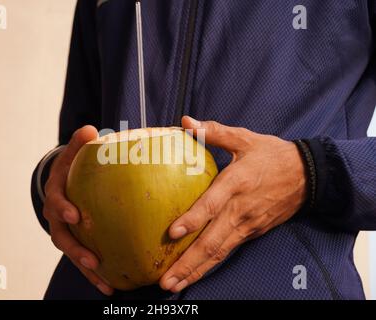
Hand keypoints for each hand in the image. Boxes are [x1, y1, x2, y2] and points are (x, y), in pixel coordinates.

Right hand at [43, 125, 113, 295]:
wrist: (64, 182)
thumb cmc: (72, 167)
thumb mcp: (73, 152)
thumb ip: (79, 142)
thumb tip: (90, 129)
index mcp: (57, 194)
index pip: (56, 201)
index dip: (62, 209)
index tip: (75, 215)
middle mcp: (58, 217)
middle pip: (62, 237)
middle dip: (76, 250)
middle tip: (92, 260)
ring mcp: (66, 232)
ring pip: (73, 254)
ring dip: (87, 269)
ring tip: (106, 282)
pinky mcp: (78, 241)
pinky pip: (85, 259)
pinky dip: (96, 274)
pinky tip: (112, 285)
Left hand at [160, 116, 306, 292]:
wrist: (309, 176)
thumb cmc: (272, 155)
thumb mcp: (245, 138)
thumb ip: (213, 131)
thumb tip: (184, 122)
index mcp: (236, 183)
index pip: (212, 205)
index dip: (193, 219)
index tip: (172, 232)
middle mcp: (240, 209)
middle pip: (212, 242)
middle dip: (188, 263)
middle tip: (166, 281)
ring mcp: (247, 225)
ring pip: (218, 253)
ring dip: (195, 271)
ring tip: (174, 285)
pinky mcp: (251, 232)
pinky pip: (227, 251)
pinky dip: (209, 265)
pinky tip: (194, 274)